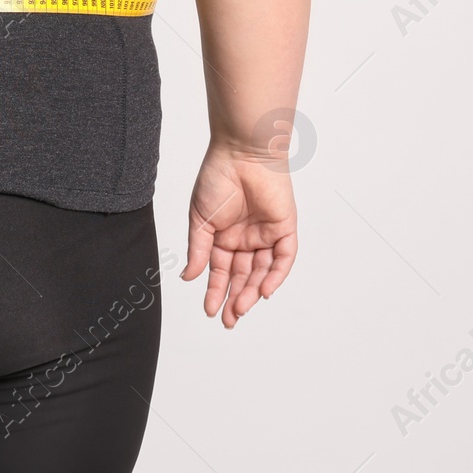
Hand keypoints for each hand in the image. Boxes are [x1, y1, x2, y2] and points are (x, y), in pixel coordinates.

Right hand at [180, 141, 298, 327]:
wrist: (241, 152)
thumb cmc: (217, 178)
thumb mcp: (200, 219)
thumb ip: (198, 250)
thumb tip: (188, 278)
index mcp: (224, 236)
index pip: (221, 271)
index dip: (215, 291)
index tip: (209, 310)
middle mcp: (245, 238)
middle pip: (242, 276)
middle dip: (234, 298)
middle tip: (227, 320)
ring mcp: (266, 234)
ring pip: (262, 271)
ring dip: (252, 291)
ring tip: (240, 309)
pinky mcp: (284, 227)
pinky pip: (284, 257)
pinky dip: (275, 275)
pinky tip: (263, 291)